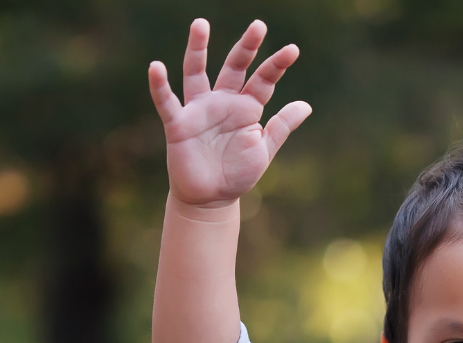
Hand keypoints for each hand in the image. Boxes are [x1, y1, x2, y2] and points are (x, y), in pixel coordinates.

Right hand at [148, 19, 311, 210]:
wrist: (211, 199)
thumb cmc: (238, 173)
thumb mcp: (264, 149)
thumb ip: (282, 126)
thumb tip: (306, 104)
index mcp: (247, 108)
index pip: (263, 80)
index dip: (277, 65)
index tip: (293, 50)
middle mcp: (223, 102)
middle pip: (234, 68)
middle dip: (246, 48)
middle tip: (259, 25)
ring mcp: (200, 110)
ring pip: (196, 72)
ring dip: (198, 49)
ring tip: (201, 24)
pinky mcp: (178, 124)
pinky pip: (167, 101)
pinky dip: (160, 85)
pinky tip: (156, 67)